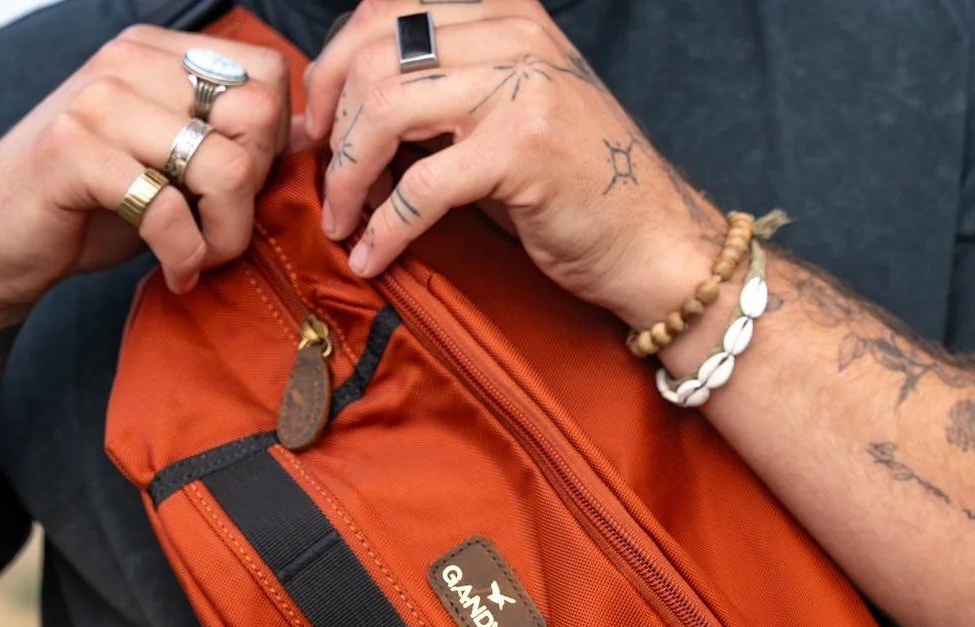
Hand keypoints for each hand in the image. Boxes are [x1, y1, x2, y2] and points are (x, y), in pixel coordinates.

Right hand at [0, 26, 292, 330]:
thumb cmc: (88, 208)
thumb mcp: (172, 169)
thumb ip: (230, 145)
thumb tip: (308, 138)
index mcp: (156, 54)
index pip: (269, 75)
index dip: (273, 141)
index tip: (240, 188)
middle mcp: (127, 62)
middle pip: (258, 113)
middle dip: (256, 188)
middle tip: (220, 229)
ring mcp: (96, 101)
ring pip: (224, 163)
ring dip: (226, 231)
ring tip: (198, 254)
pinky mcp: (71, 152)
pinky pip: (169, 207)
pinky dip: (184, 253)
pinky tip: (174, 270)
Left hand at [300, 0, 721, 328]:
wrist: (655, 242)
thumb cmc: (579, 188)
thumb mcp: (509, 112)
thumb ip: (443, 89)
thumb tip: (346, 106)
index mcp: (507, 13)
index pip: (385, 11)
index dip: (333, 66)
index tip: (319, 123)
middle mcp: (515, 34)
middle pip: (373, 57)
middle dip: (330, 123)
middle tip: (320, 174)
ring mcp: (521, 87)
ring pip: (384, 112)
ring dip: (347, 175)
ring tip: (341, 218)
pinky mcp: (522, 150)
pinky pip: (419, 185)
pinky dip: (383, 227)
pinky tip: (373, 254)